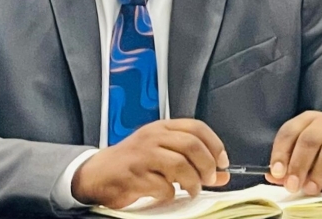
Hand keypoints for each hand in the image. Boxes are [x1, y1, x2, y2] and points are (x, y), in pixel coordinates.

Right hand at [72, 119, 229, 207]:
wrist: (98, 174)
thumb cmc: (133, 163)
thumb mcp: (162, 156)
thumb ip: (192, 162)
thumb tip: (223, 175)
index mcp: (160, 128)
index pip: (196, 127)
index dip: (215, 145)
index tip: (221, 163)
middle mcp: (151, 137)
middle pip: (192, 145)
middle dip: (206, 166)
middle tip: (208, 180)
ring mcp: (141, 155)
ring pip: (181, 165)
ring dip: (192, 183)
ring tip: (191, 190)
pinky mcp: (133, 174)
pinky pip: (163, 186)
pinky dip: (169, 194)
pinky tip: (164, 193)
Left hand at [267, 111, 321, 198]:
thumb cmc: (321, 157)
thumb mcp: (302, 159)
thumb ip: (287, 167)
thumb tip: (273, 176)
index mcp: (307, 119)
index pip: (289, 132)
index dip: (280, 153)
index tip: (277, 173)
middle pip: (309, 140)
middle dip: (298, 165)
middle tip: (293, 185)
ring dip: (318, 174)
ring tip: (310, 188)